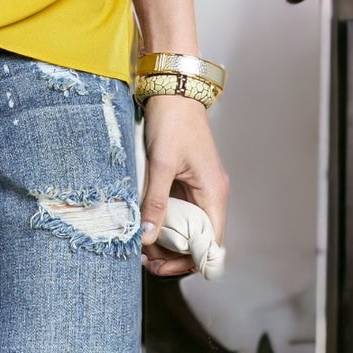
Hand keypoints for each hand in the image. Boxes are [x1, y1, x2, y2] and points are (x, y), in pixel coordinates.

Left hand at [138, 94, 228, 278]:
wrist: (173, 86)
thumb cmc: (172, 120)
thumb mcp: (161, 163)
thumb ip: (154, 201)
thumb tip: (147, 239)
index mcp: (213, 195)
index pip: (209, 247)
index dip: (186, 263)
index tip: (157, 266)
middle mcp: (210, 195)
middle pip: (197, 241)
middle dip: (171, 254)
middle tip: (141, 257)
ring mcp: (199, 187)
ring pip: (186, 227)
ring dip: (166, 238)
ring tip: (139, 242)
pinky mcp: (186, 179)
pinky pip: (178, 209)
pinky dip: (163, 219)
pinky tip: (144, 221)